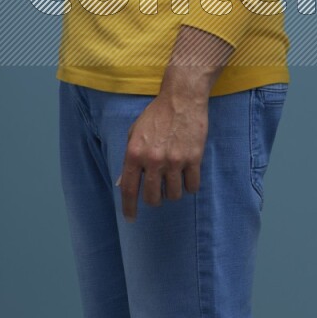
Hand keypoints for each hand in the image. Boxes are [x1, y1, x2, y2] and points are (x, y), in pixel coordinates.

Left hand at [116, 75, 210, 221]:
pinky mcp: (193, 158)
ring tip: (174, 179)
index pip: (129, 189)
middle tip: (159, 192)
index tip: (131, 219)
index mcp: (135, 153)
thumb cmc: (156, 115)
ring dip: (173, 192)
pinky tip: (187, 177)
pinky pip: (192, 186)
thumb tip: (122, 183)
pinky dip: (190, 186)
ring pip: (174, 195)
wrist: (182, 98)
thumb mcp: (135, 133)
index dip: (129, 208)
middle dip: (155, 199)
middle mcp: (153, 160)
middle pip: (153, 197)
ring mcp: (174, 160)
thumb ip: (129, 159)